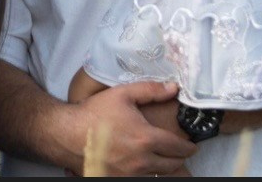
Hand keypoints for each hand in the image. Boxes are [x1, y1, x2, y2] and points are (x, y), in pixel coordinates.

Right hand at [68, 80, 196, 176]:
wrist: (69, 134)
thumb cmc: (95, 112)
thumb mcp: (123, 94)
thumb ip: (151, 90)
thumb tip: (173, 88)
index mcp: (146, 138)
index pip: (177, 148)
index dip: (188, 147)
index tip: (192, 145)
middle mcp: (141, 161)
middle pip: (172, 166)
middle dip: (180, 158)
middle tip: (182, 152)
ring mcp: (130, 174)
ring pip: (159, 176)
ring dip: (167, 169)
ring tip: (168, 161)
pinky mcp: (119, 181)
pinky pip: (142, 180)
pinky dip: (149, 174)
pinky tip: (147, 166)